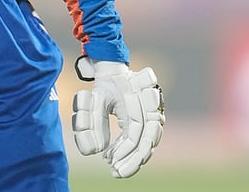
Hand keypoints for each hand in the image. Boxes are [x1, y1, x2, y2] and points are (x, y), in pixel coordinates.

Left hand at [71, 56, 164, 177]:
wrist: (116, 75)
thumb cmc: (106, 86)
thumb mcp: (98, 99)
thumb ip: (96, 122)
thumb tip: (98, 150)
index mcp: (141, 103)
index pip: (136, 135)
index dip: (124, 150)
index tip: (109, 161)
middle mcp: (152, 111)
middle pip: (147, 143)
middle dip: (133, 161)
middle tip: (116, 173)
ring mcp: (152, 117)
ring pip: (148, 144)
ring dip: (134, 159)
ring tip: (116, 170)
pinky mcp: (148, 123)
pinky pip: (144, 142)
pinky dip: (132, 152)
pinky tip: (116, 159)